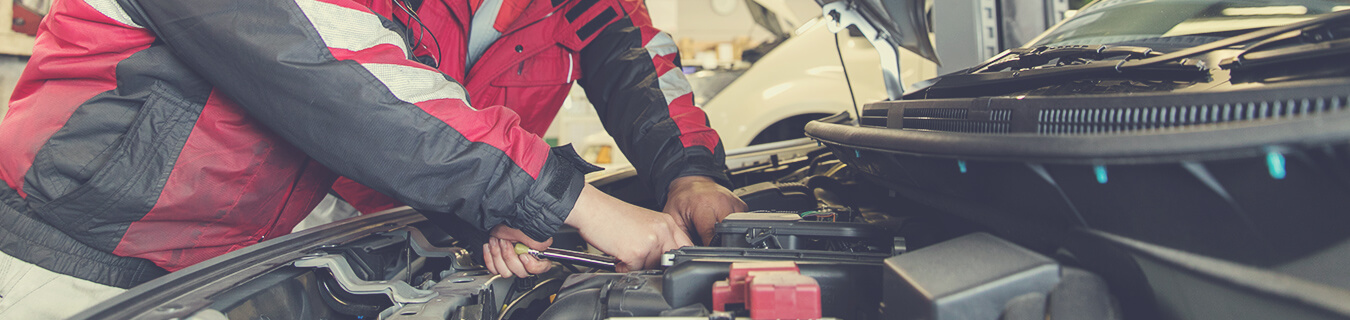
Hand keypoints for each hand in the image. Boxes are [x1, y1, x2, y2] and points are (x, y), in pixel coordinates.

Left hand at [482, 224, 551, 277]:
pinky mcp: (499, 262)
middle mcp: (525, 259)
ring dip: (498, 255)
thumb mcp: (529, 230)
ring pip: (506, 272)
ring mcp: (511, 262)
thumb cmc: (514, 221)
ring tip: (497, 241)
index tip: (523, 256)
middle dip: (510, 256)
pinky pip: (494, 269)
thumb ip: (541, 241)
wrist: (499, 218)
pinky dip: (490, 257)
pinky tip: (490, 246)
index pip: (541, 268)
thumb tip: (546, 246)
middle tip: (506, 242)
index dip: (531, 266)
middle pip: (521, 272)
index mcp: (537, 252)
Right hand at [566, 184, 693, 271]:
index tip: (665, 264)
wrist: (590, 208)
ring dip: (635, 265)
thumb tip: (664, 261)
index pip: (685, 248)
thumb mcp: (644, 223)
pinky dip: (622, 267)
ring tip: (623, 249)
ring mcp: (650, 241)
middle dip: (652, 264)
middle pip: (667, 262)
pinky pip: (633, 271)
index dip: (674, 259)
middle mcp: (662, 231)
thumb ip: (658, 240)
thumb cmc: (611, 215)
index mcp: (666, 222)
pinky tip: (617, 253)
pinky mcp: (636, 252)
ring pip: (649, 268)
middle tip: (635, 254)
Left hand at [663, 176, 746, 244]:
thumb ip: (683, 237)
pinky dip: (734, 228)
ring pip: (737, 229)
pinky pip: (741, 223)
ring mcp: (734, 203)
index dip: (708, 248)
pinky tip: (721, 223)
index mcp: (704, 205)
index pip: (712, 235)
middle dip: (719, 242)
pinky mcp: (741, 205)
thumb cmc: (682, 200)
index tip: (704, 252)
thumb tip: (691, 254)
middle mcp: (722, 202)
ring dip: (727, 234)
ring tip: (714, 229)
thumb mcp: (675, 219)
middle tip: (707, 239)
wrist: (691, 184)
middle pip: (728, 233)